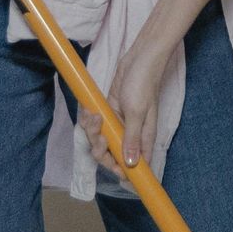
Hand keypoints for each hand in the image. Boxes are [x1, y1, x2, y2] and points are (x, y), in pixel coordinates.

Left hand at [101, 34, 173, 172]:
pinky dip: (89, 120)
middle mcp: (130, 135)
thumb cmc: (143, 85)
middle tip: (100, 137)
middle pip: (112, 156)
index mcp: (143, 139)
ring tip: (93, 116)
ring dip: (92, 132)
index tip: (114, 170)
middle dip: (101, 150)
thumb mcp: (137, 113)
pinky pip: (95, 125)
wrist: (139, 59)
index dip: (124, 172)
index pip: (135, 165)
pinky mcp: (109, 113)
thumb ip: (132, 139)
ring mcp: (118, 124)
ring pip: (100, 140)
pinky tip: (89, 111)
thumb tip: (132, 165)